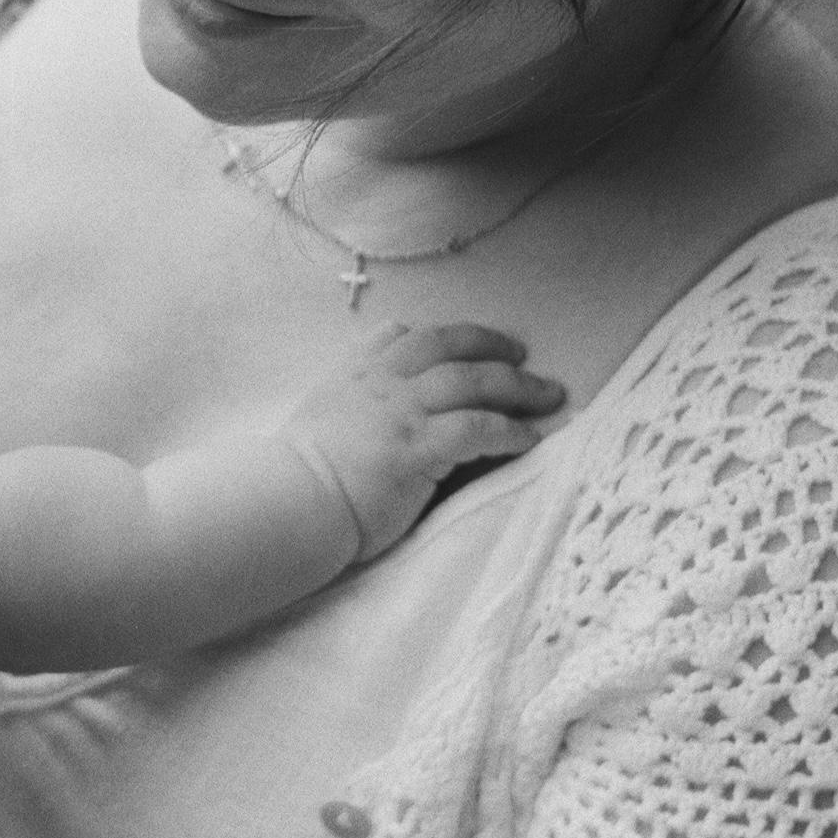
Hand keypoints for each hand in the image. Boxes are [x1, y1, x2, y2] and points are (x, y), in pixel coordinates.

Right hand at [285, 321, 564, 562]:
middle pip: (449, 346)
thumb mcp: (319, 420)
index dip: (440, 336)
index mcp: (354, 374)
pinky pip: (476, 428)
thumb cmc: (298, 478)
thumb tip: (376, 422)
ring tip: (549, 396)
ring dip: (518, 386)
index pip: (401, 335)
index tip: (466, 343)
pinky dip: (509, 430)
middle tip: (524, 357)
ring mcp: (400, 411)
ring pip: (472, 380)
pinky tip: (529, 438)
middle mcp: (381, 382)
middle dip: (492, 347)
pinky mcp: (417, 447)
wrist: (289, 502)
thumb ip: (352, 408)